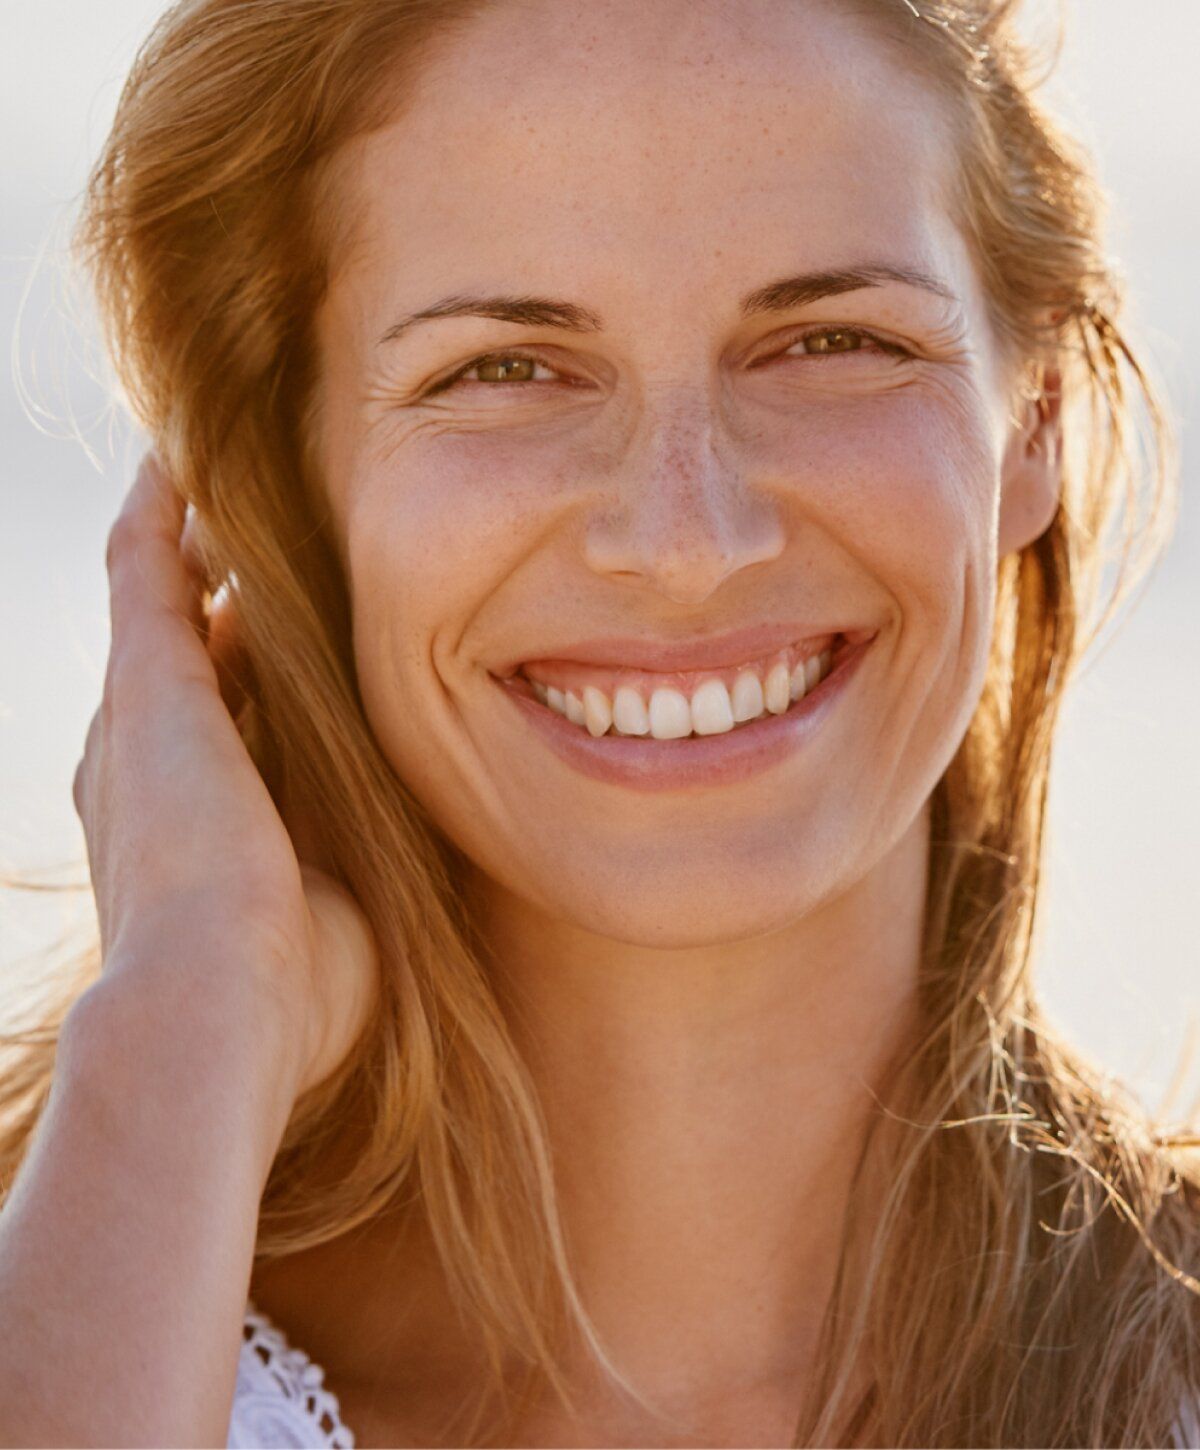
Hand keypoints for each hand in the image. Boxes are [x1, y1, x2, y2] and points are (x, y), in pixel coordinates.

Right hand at [71, 455, 376, 1101]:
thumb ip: (366, 858)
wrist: (217, 1012)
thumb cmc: (295, 996)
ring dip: (190, 546)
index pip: (224, 725)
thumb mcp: (342, 913)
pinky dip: (159, 514)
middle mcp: (141, 768)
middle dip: (217, 603)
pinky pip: (144, 568)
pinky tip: (179, 459)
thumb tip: (431, 824)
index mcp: (186, 829)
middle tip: (260, 541)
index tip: (293, 641)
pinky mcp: (145, 684)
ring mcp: (136, 722)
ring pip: (161, 603)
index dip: (251, 677)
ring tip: (219, 482)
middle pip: (188, 655)